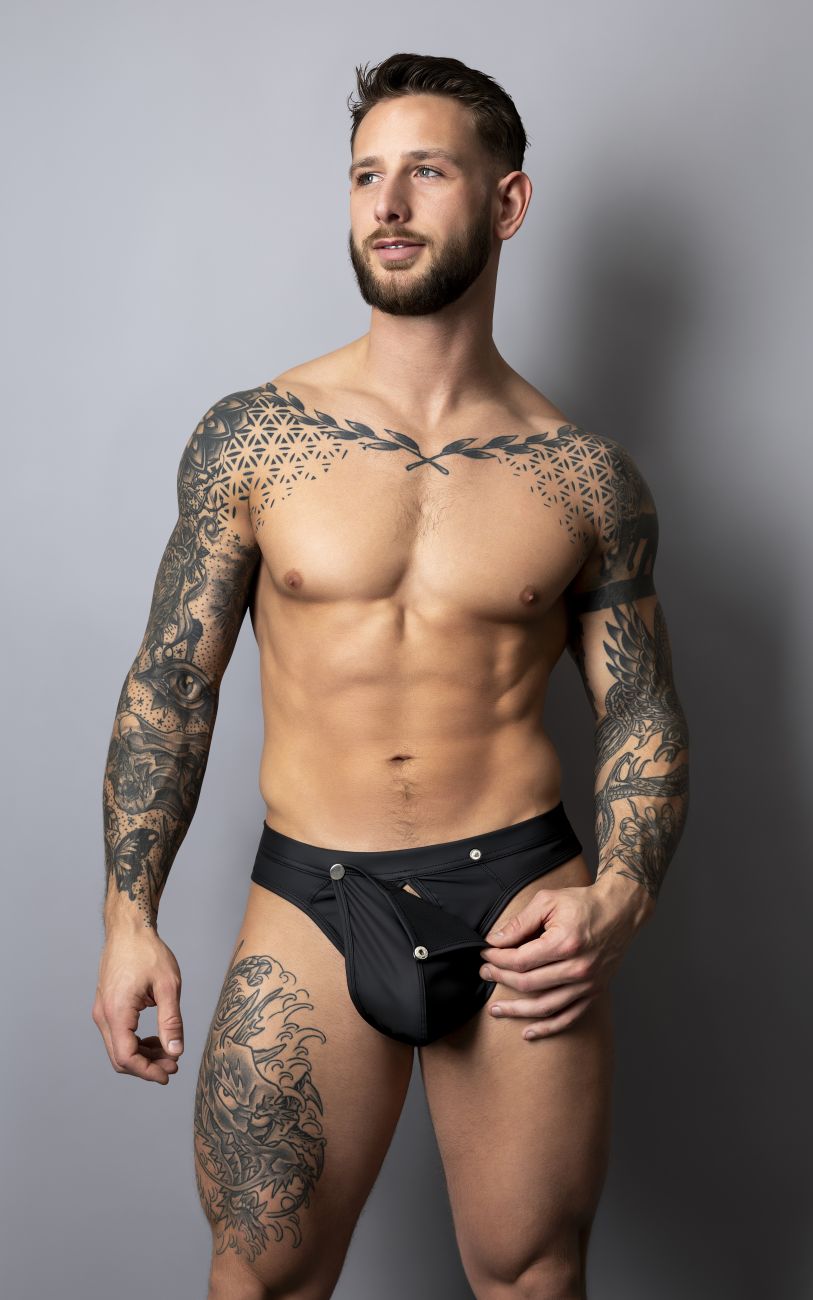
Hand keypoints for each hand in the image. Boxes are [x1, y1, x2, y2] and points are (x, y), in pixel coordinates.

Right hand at [92, 928, 184, 1083]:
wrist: (128, 929)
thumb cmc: (148, 952)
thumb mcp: (168, 986)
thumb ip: (171, 1021)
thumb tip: (176, 1051)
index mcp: (116, 1012)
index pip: (126, 1057)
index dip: (147, 1072)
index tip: (169, 1074)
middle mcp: (103, 1015)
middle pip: (120, 1058)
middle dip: (147, 1066)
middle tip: (173, 1065)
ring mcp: (102, 1011)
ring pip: (118, 1048)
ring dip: (142, 1056)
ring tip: (169, 1052)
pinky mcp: (106, 1006)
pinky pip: (118, 1035)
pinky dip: (136, 1042)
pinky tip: (156, 1039)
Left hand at [478, 879, 641, 1038]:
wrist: (620, 911)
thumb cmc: (583, 903)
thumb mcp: (548, 901)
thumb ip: (520, 922)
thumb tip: (494, 940)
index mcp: (564, 943)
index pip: (520, 960)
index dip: (497, 959)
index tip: (485, 954)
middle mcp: (577, 968)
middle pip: (528, 983)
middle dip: (500, 978)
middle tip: (484, 973)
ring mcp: (587, 984)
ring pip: (544, 1007)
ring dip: (516, 1011)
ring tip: (495, 1010)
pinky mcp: (594, 993)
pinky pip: (568, 1017)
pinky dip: (548, 1028)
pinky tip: (528, 1033)